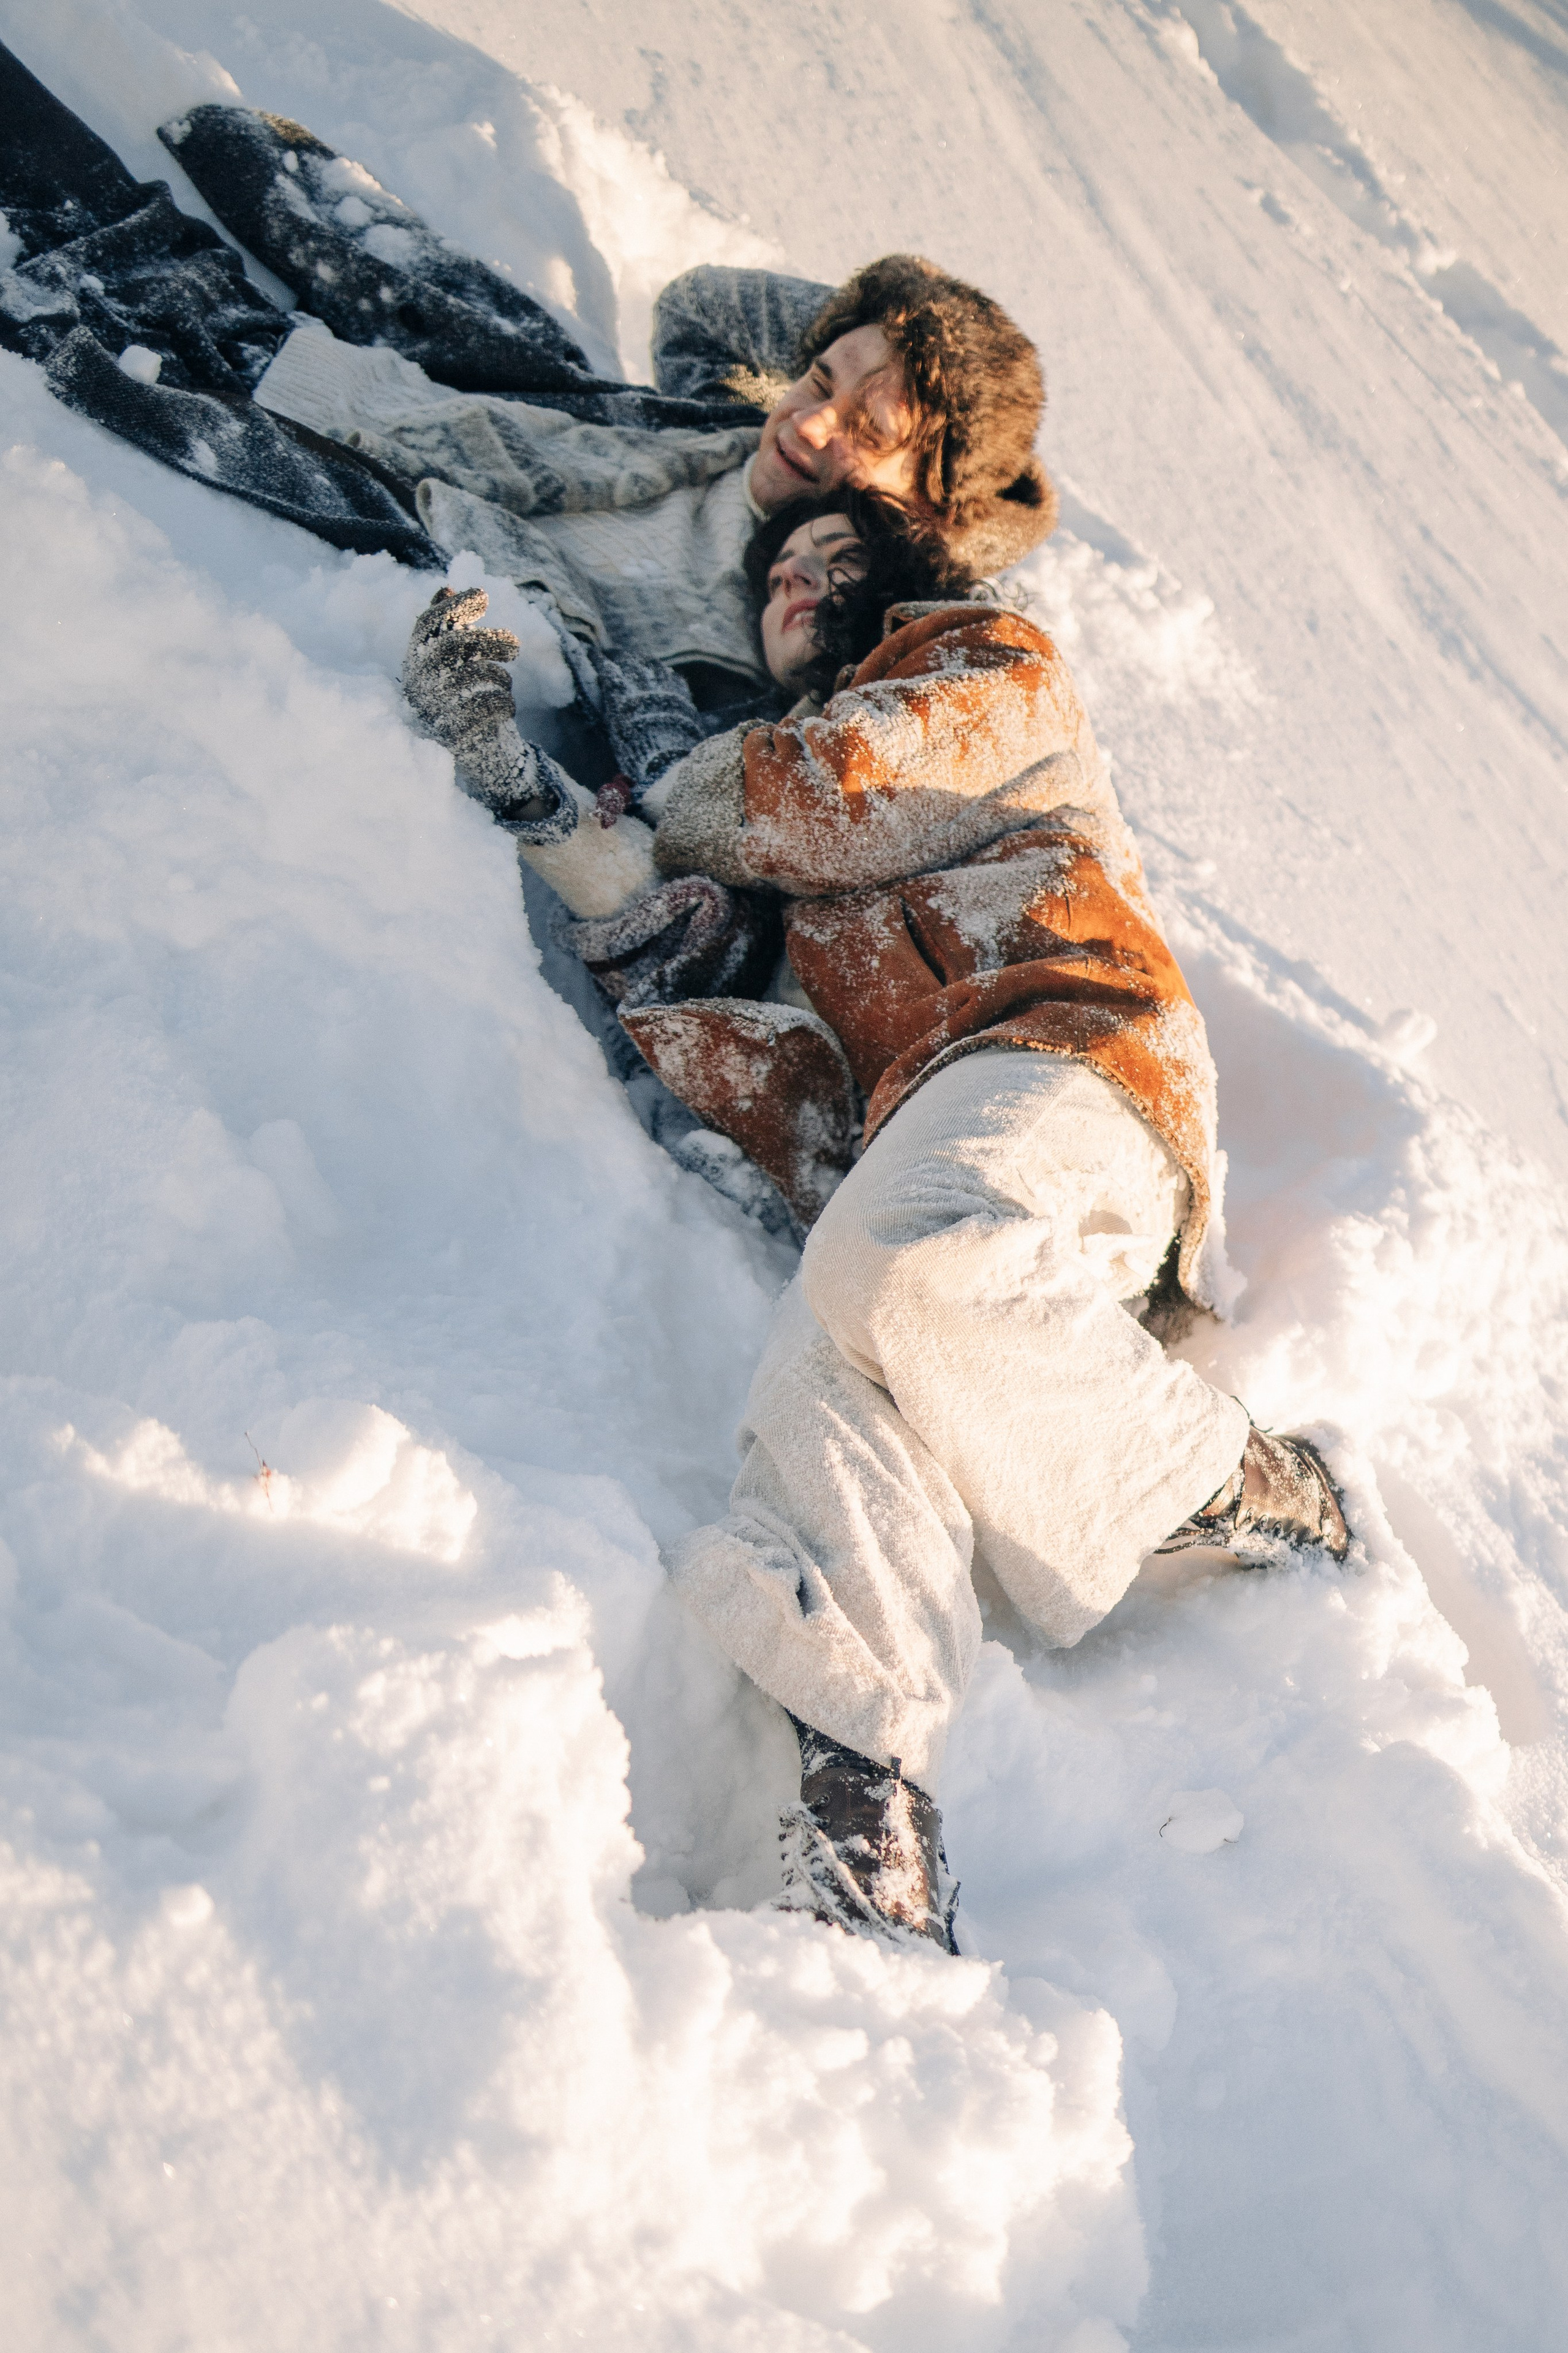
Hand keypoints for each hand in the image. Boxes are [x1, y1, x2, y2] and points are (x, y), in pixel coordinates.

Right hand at [400, 586, 521, 773]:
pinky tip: (507, 707)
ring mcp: (431, 713)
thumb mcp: (457, 664)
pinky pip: (485, 707)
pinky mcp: (452, 738)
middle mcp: (416, 687)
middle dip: (486, 639)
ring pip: (470, 676)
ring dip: (498, 677)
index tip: (483, 595)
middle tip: (516, 646)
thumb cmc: (465, 702)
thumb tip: (446, 588)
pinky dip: (504, 703)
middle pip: (448, 647)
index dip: (453, 607)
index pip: (425, 626)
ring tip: (505, 683)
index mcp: (415, 666)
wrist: (478, 760)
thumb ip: (451, 630)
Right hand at [587, 644, 704, 791]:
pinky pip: (672, 675)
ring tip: (638, 663)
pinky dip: (664, 674)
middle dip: (618, 656)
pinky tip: (663, 675)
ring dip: (642, 662)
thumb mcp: (614, 730)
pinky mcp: (681, 694)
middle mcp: (640, 683)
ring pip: (651, 663)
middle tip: (613, 656)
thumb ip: (610, 707)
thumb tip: (606, 692)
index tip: (591, 652)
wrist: (667, 762)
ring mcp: (663, 686)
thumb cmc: (634, 752)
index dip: (597, 658)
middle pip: (628, 660)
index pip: (605, 666)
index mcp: (620, 692)